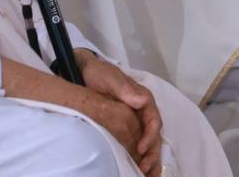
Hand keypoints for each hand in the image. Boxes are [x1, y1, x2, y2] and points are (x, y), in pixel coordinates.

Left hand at [79, 51, 161, 174]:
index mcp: (143, 99)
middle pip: (154, 135)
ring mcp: (135, 120)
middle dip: (151, 154)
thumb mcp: (111, 78)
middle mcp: (142, 111)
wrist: (84, 72)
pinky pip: (137, 144)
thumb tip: (143, 101)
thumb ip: (126, 89)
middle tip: (143, 169)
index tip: (140, 148)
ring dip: (149, 159)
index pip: (154, 120)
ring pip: (148, 142)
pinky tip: (138, 170)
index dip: (150, 136)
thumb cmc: (99, 74)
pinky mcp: (127, 127)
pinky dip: (140, 157)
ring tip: (145, 174)